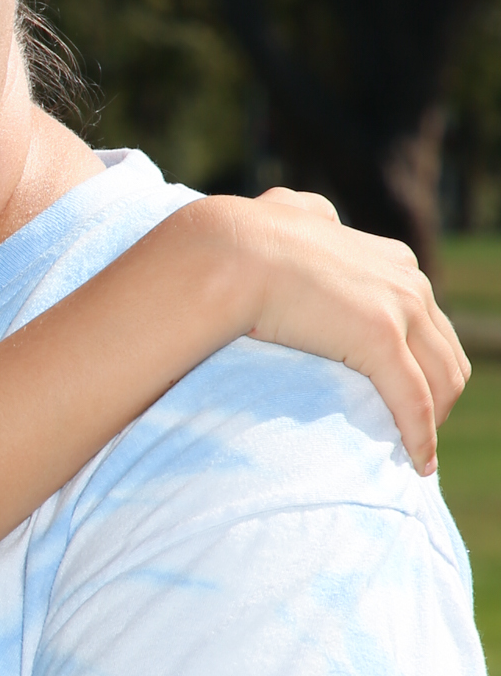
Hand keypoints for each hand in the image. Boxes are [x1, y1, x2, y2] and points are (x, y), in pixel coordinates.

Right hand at [210, 187, 467, 471]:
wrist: (229, 249)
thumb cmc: (245, 237)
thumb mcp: (290, 213)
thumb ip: (312, 215)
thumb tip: (319, 216)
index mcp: (392, 261)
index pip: (429, 322)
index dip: (423, 363)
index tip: (405, 393)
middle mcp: (407, 281)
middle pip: (447, 353)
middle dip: (438, 397)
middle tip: (413, 433)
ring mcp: (398, 308)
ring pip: (442, 380)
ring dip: (433, 421)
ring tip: (414, 453)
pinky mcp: (380, 339)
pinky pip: (414, 401)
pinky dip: (420, 436)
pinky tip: (416, 462)